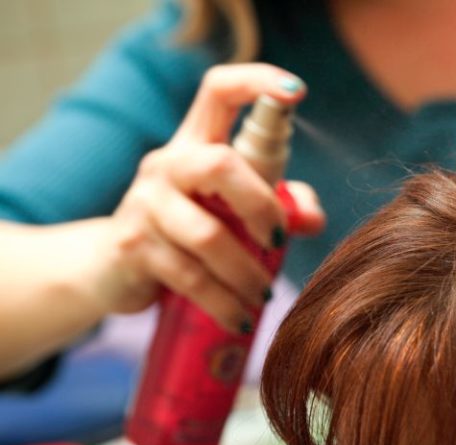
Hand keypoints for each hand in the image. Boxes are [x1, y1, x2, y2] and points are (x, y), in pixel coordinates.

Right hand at [100, 64, 324, 330]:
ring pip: (207, 235)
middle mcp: (167, 164)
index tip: (297, 92)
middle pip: (218, 163)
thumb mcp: (227, 210)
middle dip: (261, 205)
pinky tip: (242, 318)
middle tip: (279, 241)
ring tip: (263, 295)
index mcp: (194, 143)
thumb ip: (277, 205)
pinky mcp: (134, 247)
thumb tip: (313, 219)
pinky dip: (224, 303)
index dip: (256, 81)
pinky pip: (189, 277)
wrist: (110, 267)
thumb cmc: (185, 230)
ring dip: (246, 272)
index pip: (218, 91)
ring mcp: (145, 204)